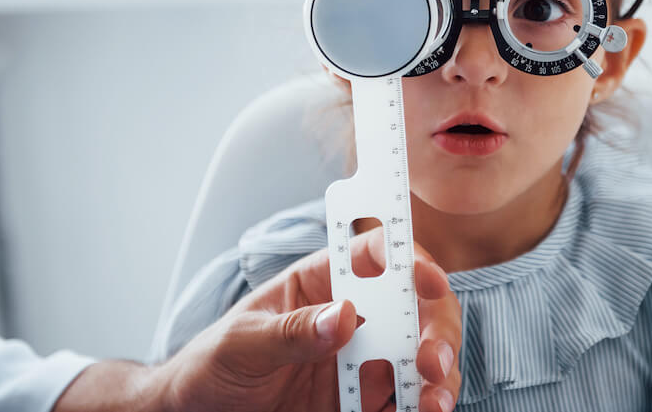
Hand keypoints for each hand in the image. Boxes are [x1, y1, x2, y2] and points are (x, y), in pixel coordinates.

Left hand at [159, 226, 461, 411]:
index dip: (410, 260)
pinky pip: (405, 402)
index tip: (428, 281)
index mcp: (323, 282)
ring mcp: (363, 361)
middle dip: (436, 329)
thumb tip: (345, 316)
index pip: (377, 256)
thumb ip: (291, 331)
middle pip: (416, 307)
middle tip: (432, 361)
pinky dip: (422, 406)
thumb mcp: (241, 342)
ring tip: (434, 402)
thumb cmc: (212, 365)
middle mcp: (355, 317)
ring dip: (439, 375)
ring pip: (422, 356)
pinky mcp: (363, 403)